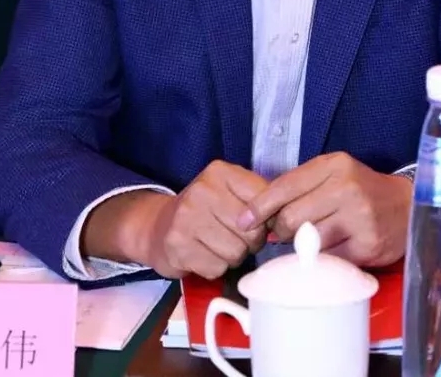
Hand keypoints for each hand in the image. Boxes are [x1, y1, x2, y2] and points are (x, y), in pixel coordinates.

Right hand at [138, 161, 269, 278]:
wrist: (159, 226)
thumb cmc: (206, 209)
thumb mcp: (230, 191)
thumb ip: (258, 198)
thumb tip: (281, 220)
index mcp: (220, 172)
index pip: (264, 200)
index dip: (266, 219)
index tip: (257, 223)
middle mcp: (202, 190)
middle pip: (252, 232)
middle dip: (250, 242)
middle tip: (236, 237)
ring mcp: (186, 217)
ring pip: (235, 253)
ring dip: (232, 257)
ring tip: (218, 245)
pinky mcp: (177, 245)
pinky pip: (216, 268)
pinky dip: (215, 267)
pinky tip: (204, 255)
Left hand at [239, 153, 412, 267]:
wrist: (406, 206)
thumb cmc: (361, 189)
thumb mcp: (333, 173)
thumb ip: (301, 187)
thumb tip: (262, 216)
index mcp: (333, 165)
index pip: (285, 186)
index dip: (260, 207)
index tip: (244, 221)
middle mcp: (346, 188)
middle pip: (291, 218)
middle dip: (283, 230)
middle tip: (291, 231)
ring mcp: (358, 217)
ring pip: (307, 241)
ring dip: (304, 245)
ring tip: (316, 239)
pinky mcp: (367, 245)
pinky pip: (328, 259)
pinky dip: (323, 258)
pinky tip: (333, 248)